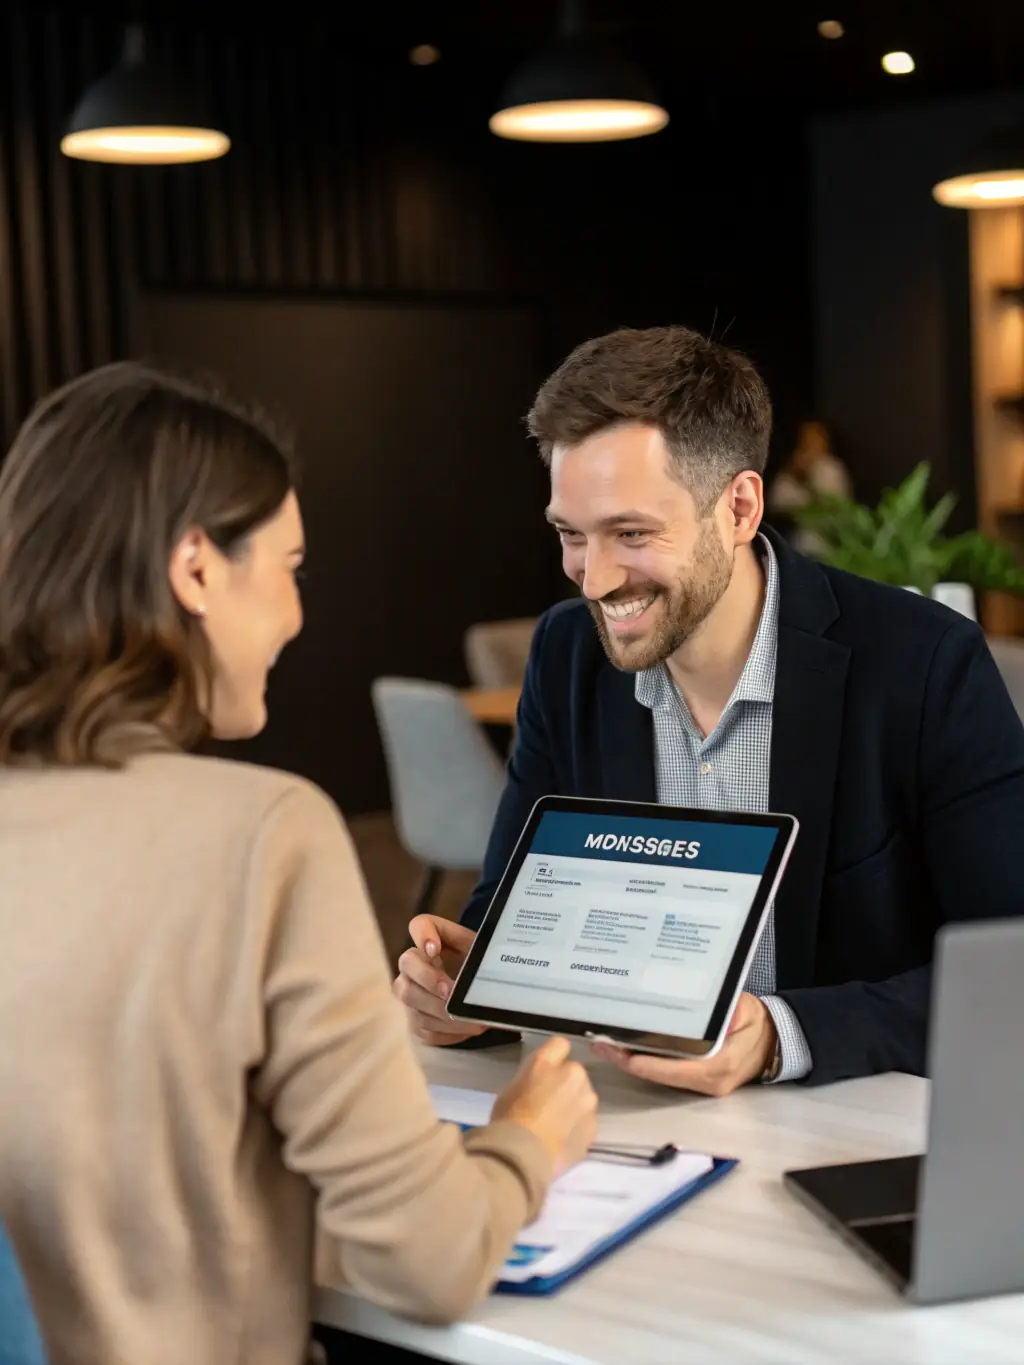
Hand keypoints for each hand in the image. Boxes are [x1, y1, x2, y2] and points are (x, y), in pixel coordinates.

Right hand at [393, 913, 486, 1046]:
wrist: (476, 995)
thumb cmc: (480, 968)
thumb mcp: (485, 956)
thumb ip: (486, 954)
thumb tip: (498, 965)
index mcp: (434, 939)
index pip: (419, 925)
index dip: (422, 935)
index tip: (434, 949)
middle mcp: (413, 963)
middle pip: (407, 964)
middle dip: (427, 978)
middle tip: (448, 992)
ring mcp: (409, 991)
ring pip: (412, 1000)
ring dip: (441, 1012)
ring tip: (471, 1020)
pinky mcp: (414, 1020)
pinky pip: (422, 1026)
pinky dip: (447, 1031)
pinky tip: (468, 1029)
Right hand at [492, 1037, 598, 1172]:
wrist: (522, 1154)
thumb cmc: (510, 1115)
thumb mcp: (514, 1084)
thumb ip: (535, 1075)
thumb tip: (542, 1080)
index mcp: (554, 1062)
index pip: (559, 1046)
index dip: (551, 1059)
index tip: (543, 1072)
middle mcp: (578, 1078)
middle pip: (575, 1075)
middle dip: (565, 1085)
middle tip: (546, 1103)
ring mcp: (589, 1107)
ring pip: (583, 1100)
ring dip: (573, 1107)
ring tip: (554, 1126)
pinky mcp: (592, 1132)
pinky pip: (584, 1124)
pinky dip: (576, 1129)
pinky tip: (560, 1141)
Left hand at [591, 993, 777, 1097]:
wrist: (773, 1043)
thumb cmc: (757, 1024)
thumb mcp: (746, 1010)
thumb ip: (728, 1011)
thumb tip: (713, 1012)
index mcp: (718, 1067)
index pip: (675, 1069)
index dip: (646, 1063)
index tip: (622, 1053)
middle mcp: (708, 1082)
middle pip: (660, 1075)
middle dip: (629, 1061)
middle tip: (601, 1044)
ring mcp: (701, 1084)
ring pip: (660, 1077)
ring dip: (633, 1062)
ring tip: (605, 1044)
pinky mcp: (696, 1081)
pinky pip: (666, 1073)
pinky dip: (645, 1062)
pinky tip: (625, 1048)